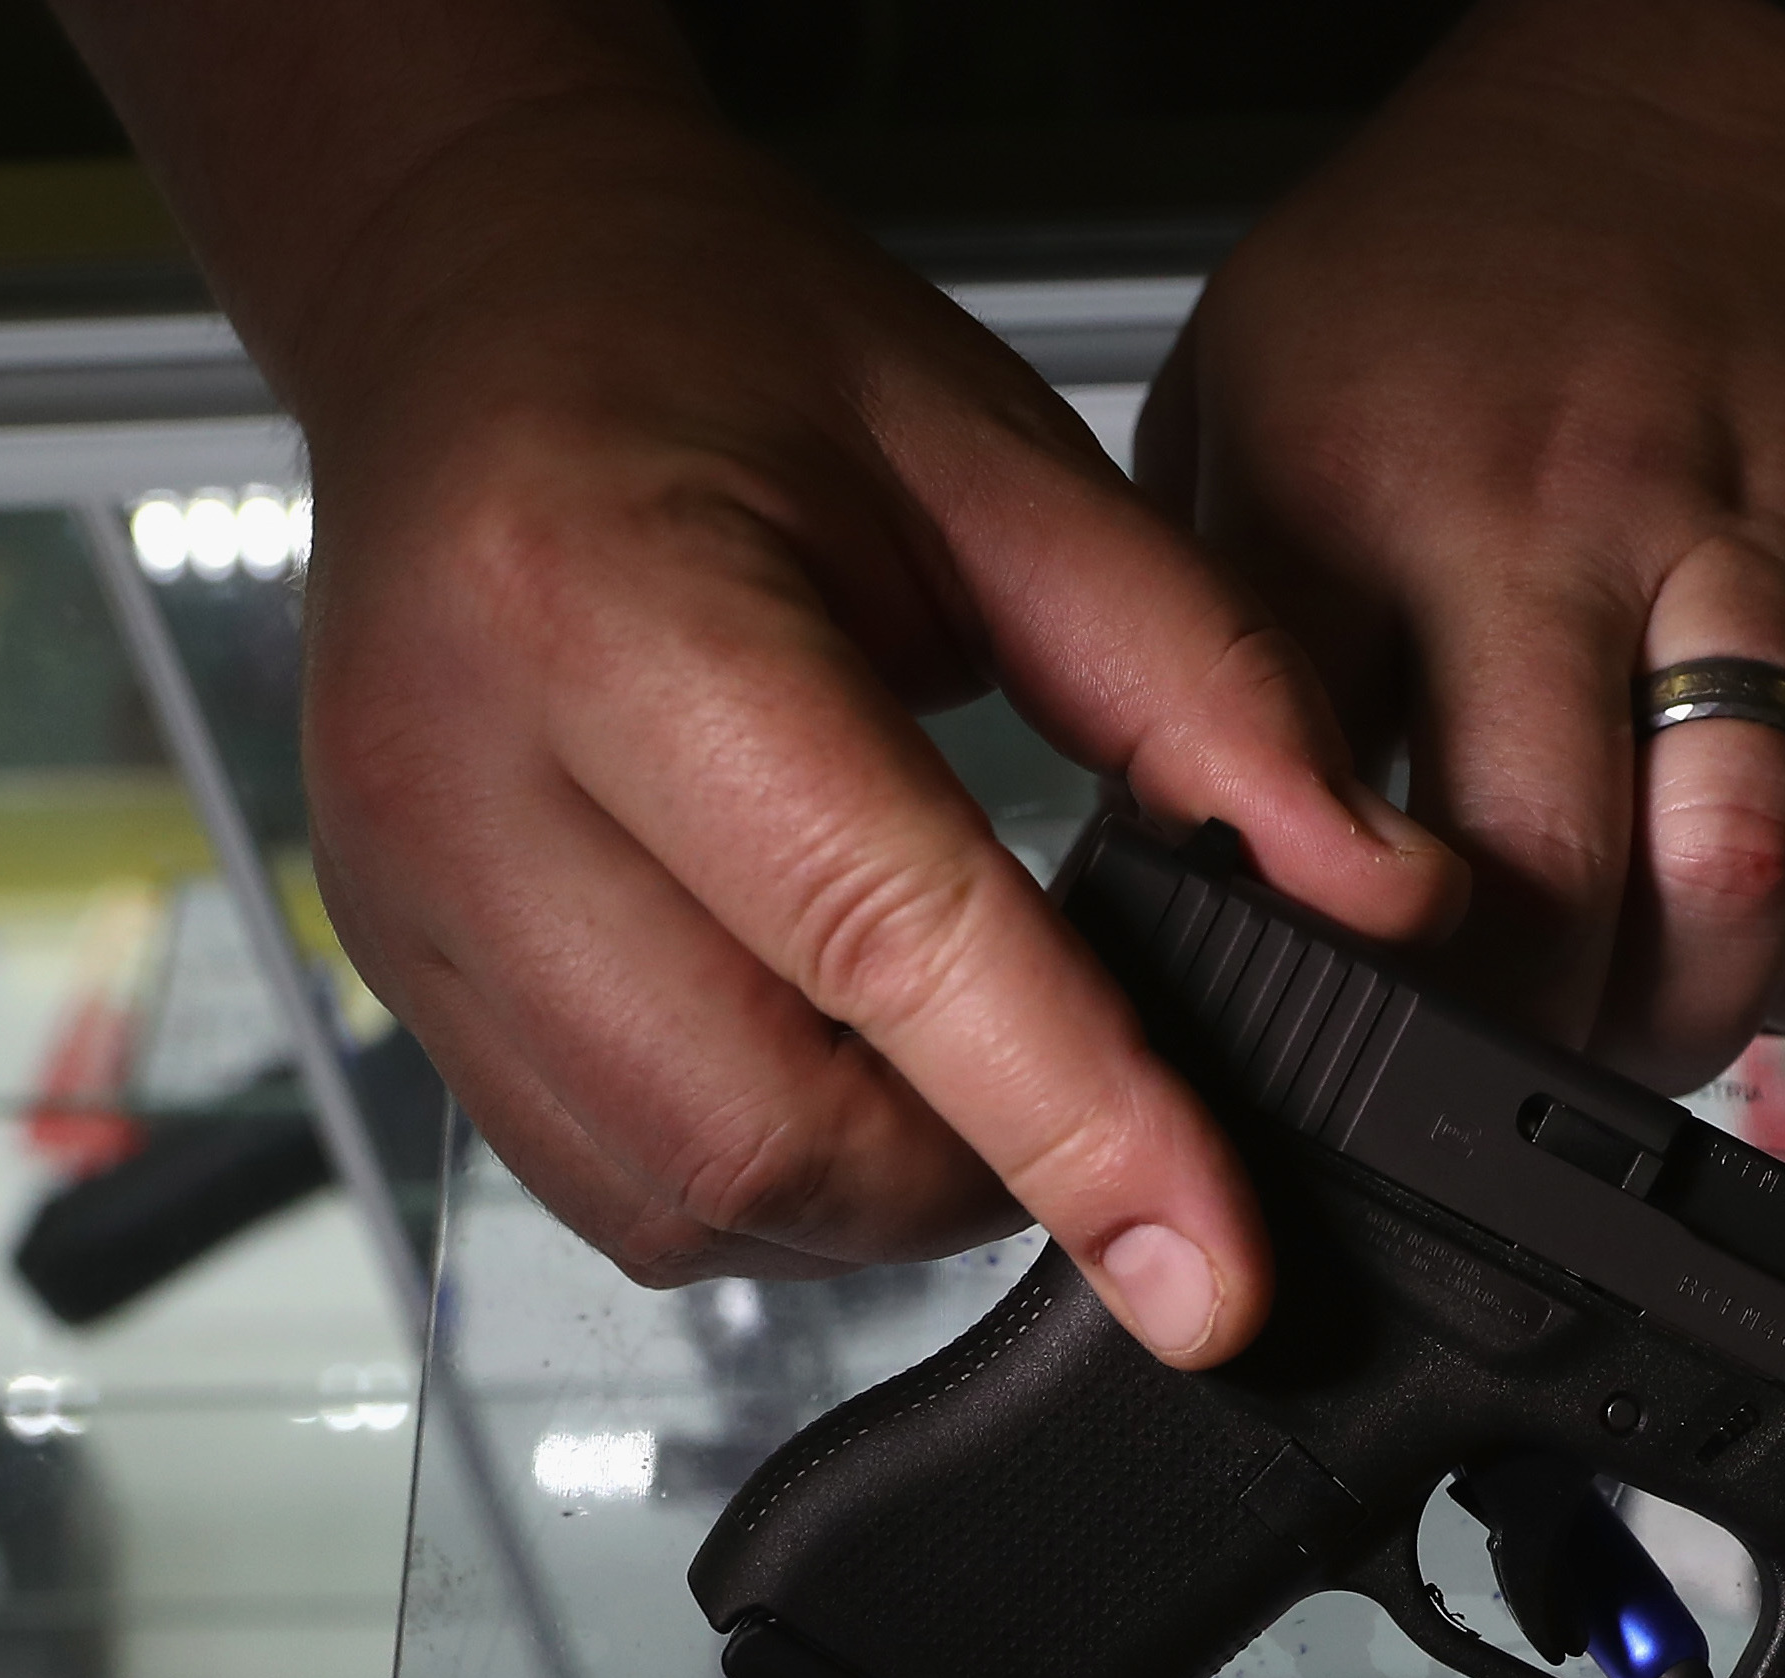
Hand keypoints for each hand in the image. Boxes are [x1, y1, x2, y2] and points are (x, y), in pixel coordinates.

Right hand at [74, 12, 1458, 1363]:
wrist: (475, 293)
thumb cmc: (708, 338)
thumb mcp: (998, 459)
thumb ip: (1201, 686)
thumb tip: (1380, 897)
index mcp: (611, 600)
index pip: (881, 935)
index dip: (1075, 1125)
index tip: (1213, 1277)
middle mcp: (465, 775)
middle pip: (766, 1130)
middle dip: (973, 1171)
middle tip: (1082, 1083)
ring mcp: (409, 902)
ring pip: (682, 1201)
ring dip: (866, 1192)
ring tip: (950, 1055)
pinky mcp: (404, 983)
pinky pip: (609, 1188)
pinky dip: (755, 1176)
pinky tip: (823, 1053)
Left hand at [1132, 0, 1784, 1091]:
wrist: (1708, 81)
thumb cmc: (1456, 269)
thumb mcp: (1247, 397)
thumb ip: (1216, 630)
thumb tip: (1186, 876)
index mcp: (1356, 491)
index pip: (1306, 800)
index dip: (1308, 966)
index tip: (1301, 1038)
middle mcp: (1555, 525)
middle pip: (1547, 881)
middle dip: (1519, 1044)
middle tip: (1491, 1080)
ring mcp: (1743, 555)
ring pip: (1741, 871)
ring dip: (1686, 1013)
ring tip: (1632, 1029)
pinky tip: (1766, 958)